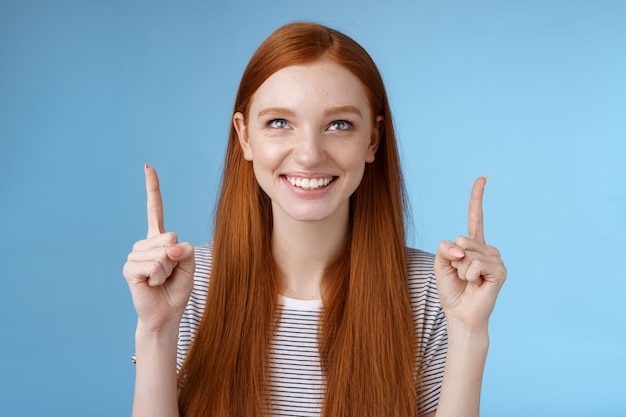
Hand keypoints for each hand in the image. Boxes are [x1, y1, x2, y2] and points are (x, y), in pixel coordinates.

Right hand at [123, 164, 194, 330]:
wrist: (166, 313)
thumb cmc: (177, 288)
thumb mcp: (190, 265)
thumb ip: (185, 251)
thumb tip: (170, 247)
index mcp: (159, 239)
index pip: (155, 209)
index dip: (152, 188)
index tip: (147, 166)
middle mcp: (144, 244)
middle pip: (170, 237)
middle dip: (177, 258)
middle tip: (170, 273)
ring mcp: (134, 255)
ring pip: (163, 253)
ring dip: (168, 270)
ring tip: (161, 280)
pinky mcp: (129, 268)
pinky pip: (153, 265)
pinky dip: (158, 277)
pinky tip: (152, 284)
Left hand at [434, 176, 506, 331]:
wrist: (460, 314)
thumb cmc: (451, 290)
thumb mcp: (440, 263)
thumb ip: (444, 248)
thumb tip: (460, 247)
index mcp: (473, 245)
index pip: (475, 216)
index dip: (477, 197)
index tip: (483, 177)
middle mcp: (487, 249)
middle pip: (462, 239)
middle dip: (453, 259)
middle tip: (460, 275)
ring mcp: (496, 259)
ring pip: (467, 253)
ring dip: (461, 270)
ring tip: (469, 282)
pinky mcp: (500, 271)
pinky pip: (475, 265)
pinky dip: (469, 276)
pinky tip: (476, 285)